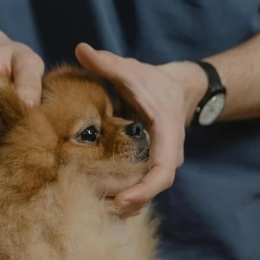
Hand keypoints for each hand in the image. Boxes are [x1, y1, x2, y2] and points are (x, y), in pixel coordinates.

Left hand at [75, 43, 206, 216]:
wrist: (177, 89)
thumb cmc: (153, 81)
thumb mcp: (131, 70)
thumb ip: (107, 63)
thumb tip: (81, 48)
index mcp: (167, 135)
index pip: (162, 172)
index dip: (144, 190)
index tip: (121, 200)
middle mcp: (168, 155)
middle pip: (152, 190)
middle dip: (128, 203)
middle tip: (98, 209)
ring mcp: (161, 164)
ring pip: (146, 194)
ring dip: (124, 205)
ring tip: (96, 211)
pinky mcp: (151, 168)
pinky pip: (141, 189)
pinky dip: (124, 198)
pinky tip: (101, 203)